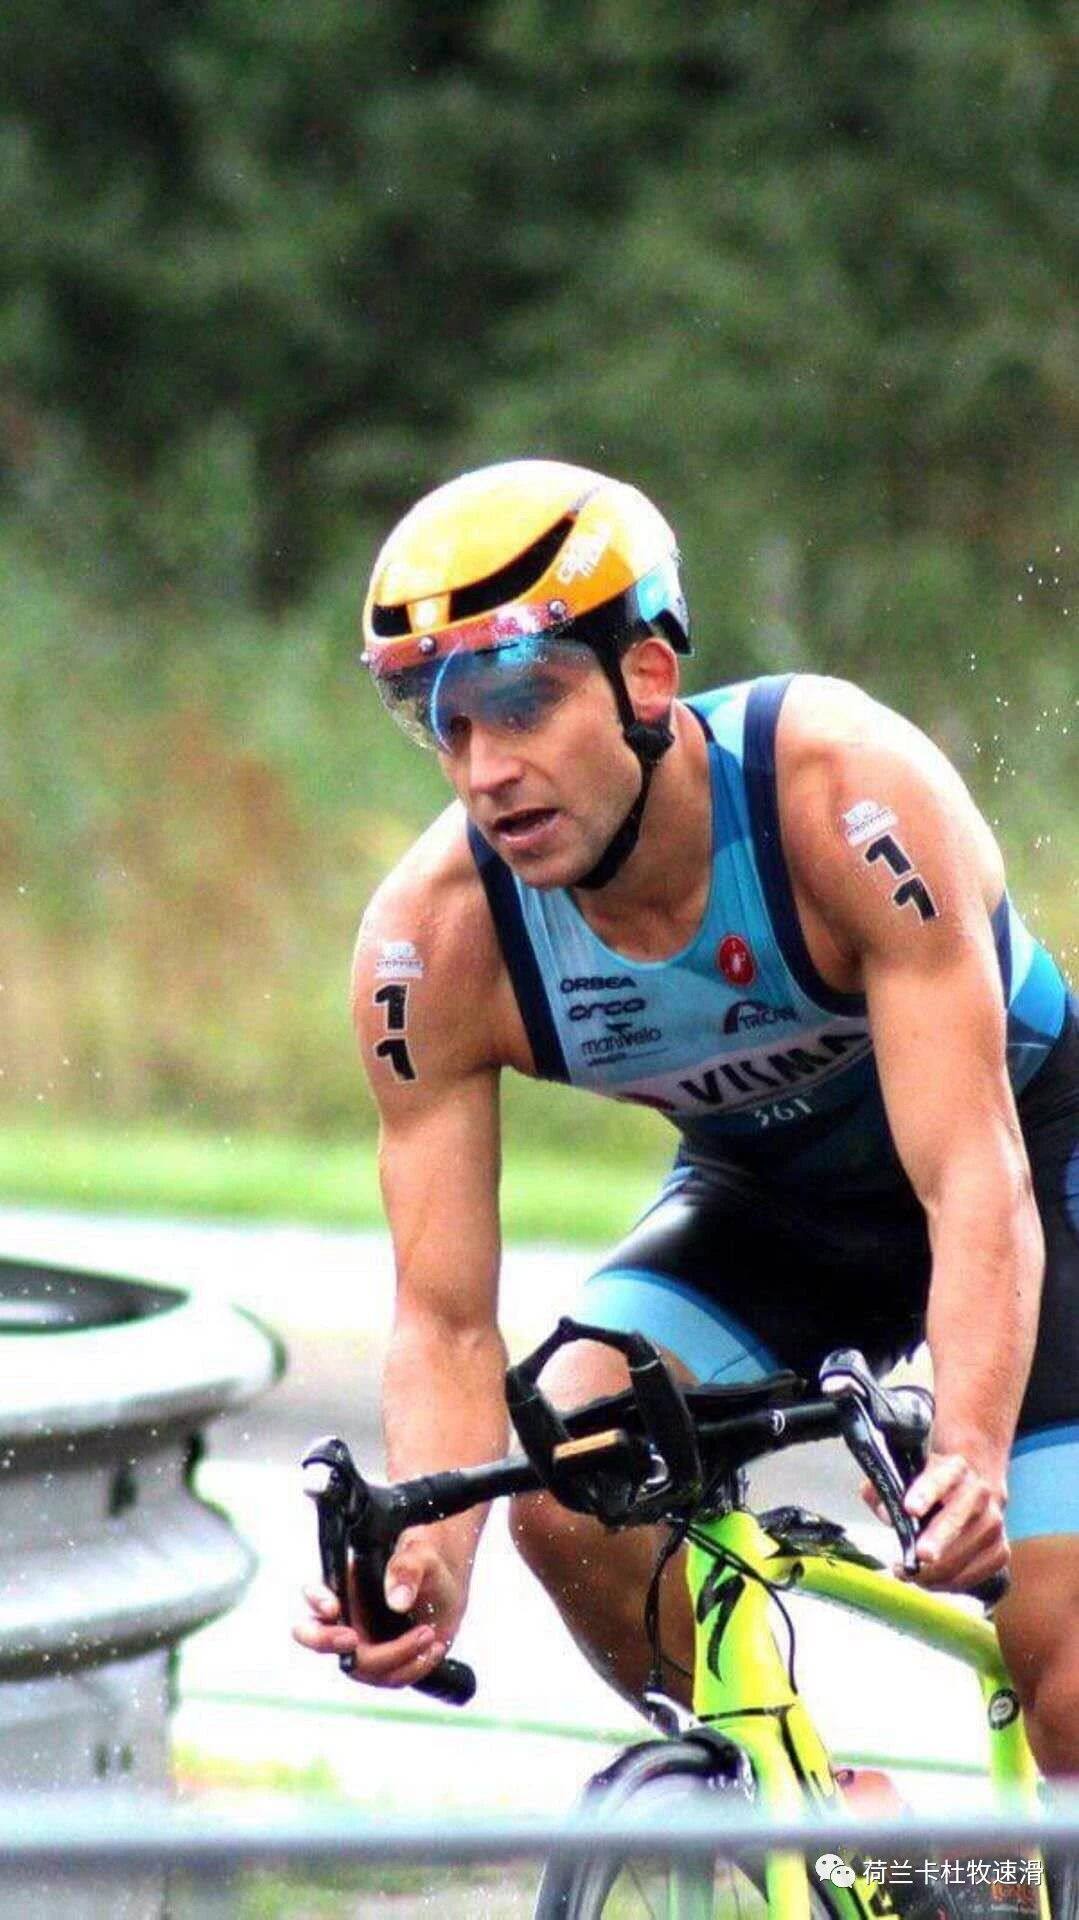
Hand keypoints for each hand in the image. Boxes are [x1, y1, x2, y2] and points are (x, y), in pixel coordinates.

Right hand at [292, 1528, 466, 1687]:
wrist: (445, 1590)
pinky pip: (387, 1678)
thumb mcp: (421, 1555)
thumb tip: (397, 1601)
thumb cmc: (424, 1565)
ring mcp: (360, 1645)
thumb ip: (406, 1569)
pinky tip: (432, 1649)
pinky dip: (412, 1668)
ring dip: (396, 1656)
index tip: (333, 1608)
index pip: (314, 1594)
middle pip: (317, 1639)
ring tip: (429, 1634)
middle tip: (351, 1639)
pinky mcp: (381, 1665)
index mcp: (345, 1584)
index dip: (316, 1602)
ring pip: (360, 1667)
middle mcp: (345, 1618)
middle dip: (328, 1642)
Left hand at [860, 1449, 1008, 1592]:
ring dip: (936, 1568)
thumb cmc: (928, 1489)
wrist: (970, 1494)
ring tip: (910, 1573)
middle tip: (920, 1555)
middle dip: (938, 1538)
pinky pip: (975, 1574)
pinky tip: (931, 1580)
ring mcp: (993, 1523)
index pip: (941, 1477)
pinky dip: (949, 1582)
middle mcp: (979, 1492)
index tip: (909, 1508)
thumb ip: (882, 1490)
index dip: (925, 1492)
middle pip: (958, 1516)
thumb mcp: (901, 1479)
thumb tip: (886, 1513)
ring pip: (966, 1551)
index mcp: (953, 1468)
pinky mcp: (1000, 1551)